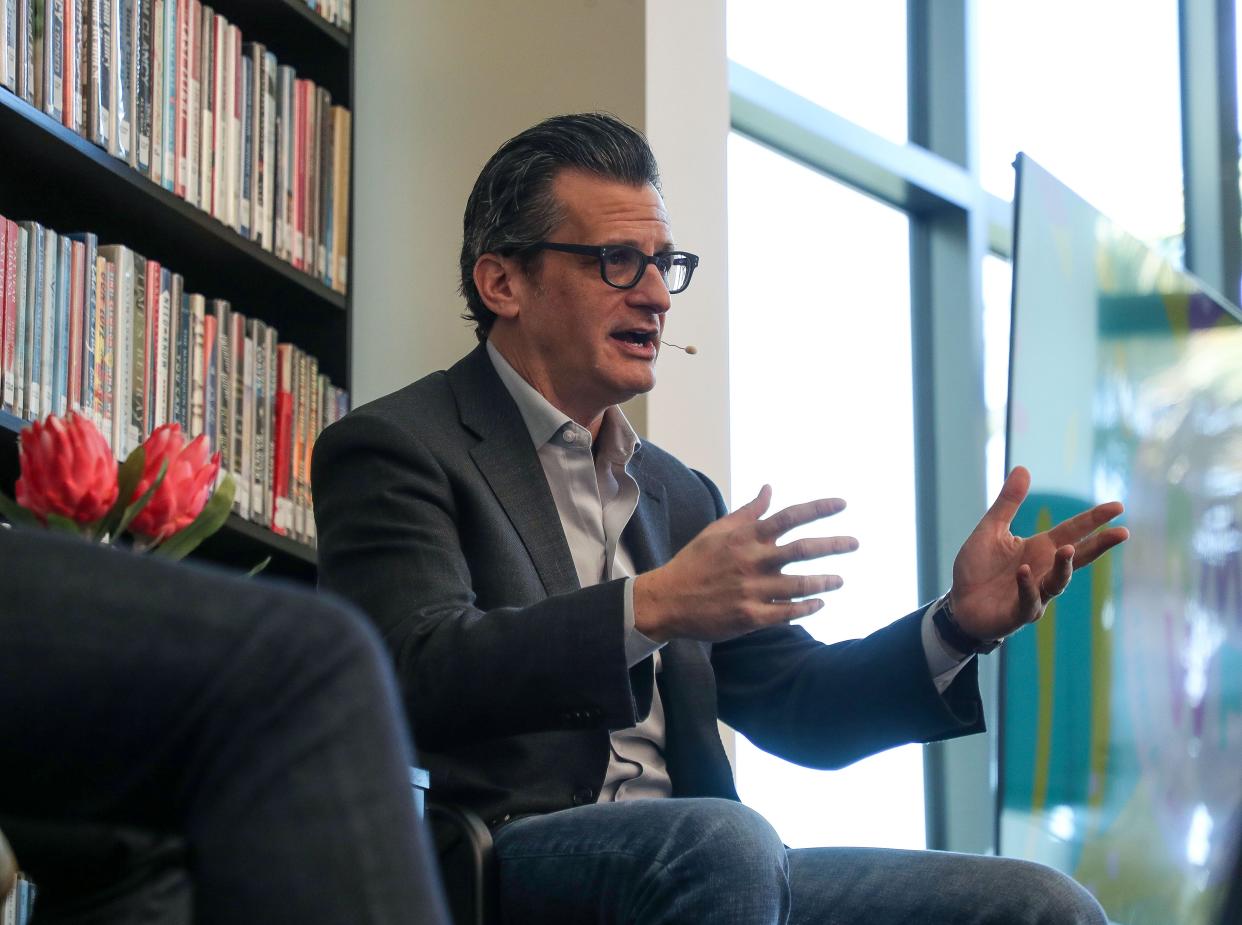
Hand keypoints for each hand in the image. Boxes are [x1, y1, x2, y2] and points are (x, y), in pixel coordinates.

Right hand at [633, 485, 856, 642]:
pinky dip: (808, 607)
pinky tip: (819, 603)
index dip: (819, 509)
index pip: (789, 516)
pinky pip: (789, 612)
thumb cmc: (694, 562)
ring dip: (826, 581)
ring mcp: (753, 590)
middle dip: (834, 545)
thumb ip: (747, 511)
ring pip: (801, 584)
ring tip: (840, 580)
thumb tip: (769, 489)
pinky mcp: (751, 616)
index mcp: (745, 537)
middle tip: (855, 543)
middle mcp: (753, 560)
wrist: (668, 599)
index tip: (843, 504)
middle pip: (803, 549)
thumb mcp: (717, 531)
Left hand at [948, 466, 1128, 640]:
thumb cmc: (978, 568)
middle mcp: (1043, 570)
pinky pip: (1029, 600)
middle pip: (1078, 557)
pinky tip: (1024, 572)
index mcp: (1040, 549)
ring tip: (1066, 549)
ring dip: (1063, 567)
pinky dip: (1027, 586)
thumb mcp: (991, 530)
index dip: (1095, 519)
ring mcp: (1035, 594)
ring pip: (1058, 582)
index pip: (1073, 531)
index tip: (1118, 506)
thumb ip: (1008, 503)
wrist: (958, 604)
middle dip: (1100, 545)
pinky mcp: (1019, 613)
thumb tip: (1023, 468)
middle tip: (1122, 532)